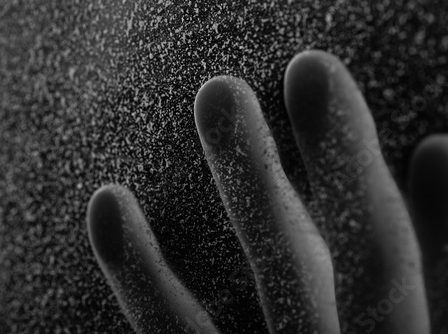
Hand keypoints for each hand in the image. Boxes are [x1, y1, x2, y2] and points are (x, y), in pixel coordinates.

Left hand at [86, 50, 446, 332]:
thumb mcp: (410, 332)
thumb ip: (435, 275)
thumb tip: (440, 158)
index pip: (408, 264)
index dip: (424, 206)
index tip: (407, 130)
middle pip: (373, 264)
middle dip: (348, 163)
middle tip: (315, 68)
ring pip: (282, 282)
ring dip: (254, 180)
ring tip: (222, 91)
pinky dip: (141, 276)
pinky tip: (109, 203)